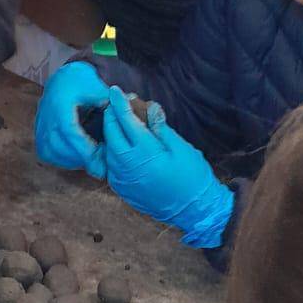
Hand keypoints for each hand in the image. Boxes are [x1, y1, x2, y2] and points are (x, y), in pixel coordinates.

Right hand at [33, 60, 111, 176]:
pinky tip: (76, 158)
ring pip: (50, 151)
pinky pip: (45, 151)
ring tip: (90, 160)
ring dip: (70, 160)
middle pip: (58, 146)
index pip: (69, 132)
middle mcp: (46, 115)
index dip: (84, 149)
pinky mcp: (39, 131)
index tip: (100, 158)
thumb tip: (126, 110)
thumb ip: (109, 102)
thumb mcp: (97, 86)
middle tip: (101, 164)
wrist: (64, 77)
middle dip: (80, 158)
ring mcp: (40, 124)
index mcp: (60, 103)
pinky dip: (60, 158)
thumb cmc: (82, 81)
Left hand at [102, 87, 234, 248]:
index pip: (125, 119)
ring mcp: (121, 179)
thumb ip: (160, 127)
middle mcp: (127, 164)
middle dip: (112, 115)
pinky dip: (114, 151)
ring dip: (112, 133)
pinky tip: (123, 145)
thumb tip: (149, 107)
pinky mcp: (121, 189)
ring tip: (122, 124)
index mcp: (144, 151)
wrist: (194, 211)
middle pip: (111, 132)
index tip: (114, 90)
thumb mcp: (181, 147)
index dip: (119, 103)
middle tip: (119, 105)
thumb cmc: (193, 176)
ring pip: (108, 148)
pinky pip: (110, 164)